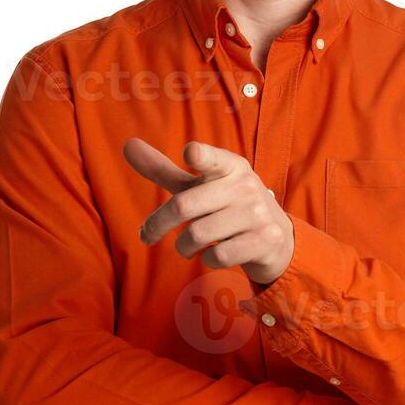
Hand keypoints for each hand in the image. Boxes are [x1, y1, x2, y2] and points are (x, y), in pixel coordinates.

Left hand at [125, 138, 293, 283]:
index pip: (212, 158)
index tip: (189, 153)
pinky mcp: (263, 241)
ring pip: (197, 235)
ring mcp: (256, 214)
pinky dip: (206, 260)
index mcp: (229, 166)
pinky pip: (217, 256)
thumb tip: (127, 145)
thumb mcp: (199, 186)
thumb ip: (163, 169)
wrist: (276, 238)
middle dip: (158, 224)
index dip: (200, 156)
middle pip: (184, 206)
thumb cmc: (225, 206)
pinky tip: (214, 254)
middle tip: (145, 236)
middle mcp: (245, 186)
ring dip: (183, 247)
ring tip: (188, 246)